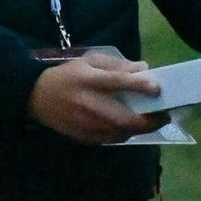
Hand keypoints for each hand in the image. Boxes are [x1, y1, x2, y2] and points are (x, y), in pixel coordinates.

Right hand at [27, 53, 166, 144]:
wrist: (36, 97)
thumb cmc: (66, 76)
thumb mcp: (87, 62)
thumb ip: (115, 65)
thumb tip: (143, 70)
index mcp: (88, 80)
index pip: (118, 82)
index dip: (140, 85)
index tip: (157, 88)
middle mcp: (88, 104)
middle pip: (125, 118)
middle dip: (149, 120)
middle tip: (163, 116)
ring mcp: (86, 124)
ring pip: (122, 133)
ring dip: (139, 128)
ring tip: (148, 120)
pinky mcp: (84, 137)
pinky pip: (113, 139)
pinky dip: (124, 133)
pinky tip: (127, 126)